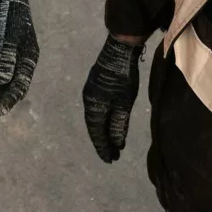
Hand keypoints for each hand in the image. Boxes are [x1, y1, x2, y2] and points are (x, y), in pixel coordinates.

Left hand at [0, 0, 38, 113]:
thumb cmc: (9, 16)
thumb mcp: (6, 37)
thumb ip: (6, 58)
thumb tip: (3, 81)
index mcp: (28, 58)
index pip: (19, 85)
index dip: (8, 99)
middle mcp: (23, 61)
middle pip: (11, 86)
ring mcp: (15, 58)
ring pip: (4, 81)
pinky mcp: (5, 54)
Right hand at [81, 36, 141, 161]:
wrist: (119, 51)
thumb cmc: (123, 78)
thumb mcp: (123, 103)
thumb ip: (118, 124)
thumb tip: (116, 143)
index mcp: (93, 106)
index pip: (96, 133)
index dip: (103, 147)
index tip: (110, 160)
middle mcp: (88, 101)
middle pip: (94, 127)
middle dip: (103, 142)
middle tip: (112, 156)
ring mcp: (90, 93)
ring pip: (95, 118)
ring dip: (103, 132)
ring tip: (112, 144)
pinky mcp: (96, 86)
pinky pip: (97, 110)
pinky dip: (103, 121)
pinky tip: (110, 124)